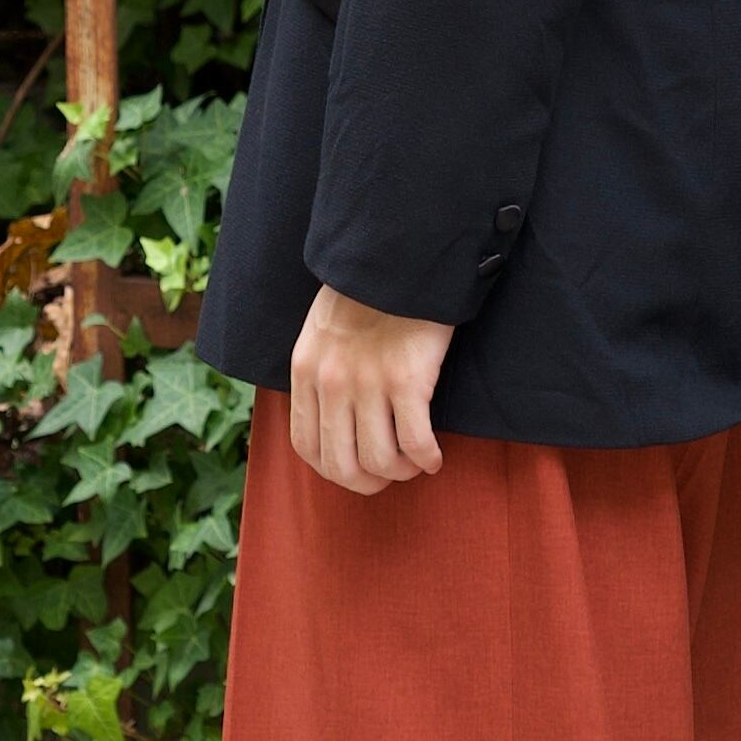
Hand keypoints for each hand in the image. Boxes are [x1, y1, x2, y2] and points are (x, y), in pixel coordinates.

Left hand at [289, 288, 454, 494]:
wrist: (399, 257)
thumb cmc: (367, 293)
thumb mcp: (321, 332)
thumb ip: (320, 374)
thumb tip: (332, 420)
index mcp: (306, 372)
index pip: (307, 447)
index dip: (333, 471)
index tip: (357, 470)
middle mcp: (332, 383)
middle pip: (342, 465)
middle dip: (368, 483)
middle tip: (390, 476)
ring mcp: (369, 383)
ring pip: (380, 460)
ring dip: (401, 471)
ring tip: (415, 463)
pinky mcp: (407, 381)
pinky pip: (416, 441)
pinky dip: (427, 459)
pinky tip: (435, 457)